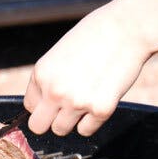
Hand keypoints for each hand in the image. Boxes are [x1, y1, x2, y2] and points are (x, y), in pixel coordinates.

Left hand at [24, 5, 150, 135]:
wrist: (128, 27)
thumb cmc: (95, 35)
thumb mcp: (59, 54)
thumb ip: (49, 78)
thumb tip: (44, 102)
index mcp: (41, 74)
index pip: (29, 106)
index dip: (43, 103)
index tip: (55, 98)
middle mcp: (54, 91)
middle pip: (37, 126)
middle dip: (49, 120)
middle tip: (63, 110)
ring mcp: (76, 102)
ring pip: (60, 130)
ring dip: (70, 121)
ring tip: (84, 101)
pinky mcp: (100, 110)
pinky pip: (86, 131)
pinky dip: (91, 122)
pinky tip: (99, 102)